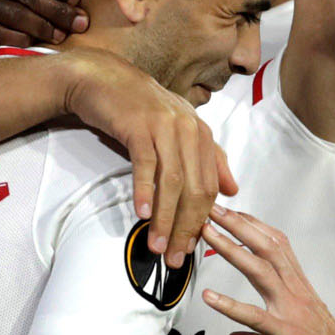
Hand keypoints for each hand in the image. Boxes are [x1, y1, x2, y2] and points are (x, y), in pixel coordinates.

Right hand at [54, 48, 237, 266]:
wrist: (101, 79)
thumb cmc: (137, 108)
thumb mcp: (178, 130)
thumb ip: (208, 157)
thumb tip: (232, 188)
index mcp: (201, 133)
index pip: (209, 187)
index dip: (201, 221)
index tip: (190, 247)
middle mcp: (189, 129)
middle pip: (195, 189)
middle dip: (185, 228)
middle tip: (175, 256)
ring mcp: (165, 126)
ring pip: (173, 182)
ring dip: (165, 219)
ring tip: (157, 245)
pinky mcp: (139, 126)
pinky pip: (146, 165)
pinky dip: (145, 191)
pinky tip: (142, 213)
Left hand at [200, 207, 334, 334]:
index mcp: (299, 289)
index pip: (277, 246)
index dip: (254, 226)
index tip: (233, 212)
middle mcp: (296, 293)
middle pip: (267, 248)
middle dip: (239, 225)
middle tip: (214, 207)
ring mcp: (292, 312)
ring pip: (260, 270)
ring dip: (231, 248)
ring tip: (206, 232)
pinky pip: (255, 317)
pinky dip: (231, 306)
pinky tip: (209, 297)